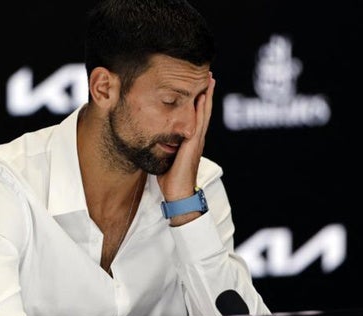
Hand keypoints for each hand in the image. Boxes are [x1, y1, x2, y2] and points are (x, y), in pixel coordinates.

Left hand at [157, 72, 214, 222]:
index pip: (195, 116)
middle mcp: (196, 138)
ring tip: (210, 79)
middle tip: (208, 75)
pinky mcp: (194, 144)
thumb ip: (163, 147)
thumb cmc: (171, 180)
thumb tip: (152, 140)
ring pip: (204, 113)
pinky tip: (203, 95)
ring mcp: (196, 140)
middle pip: (203, 110)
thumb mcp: (166, 158)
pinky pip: (199, 122)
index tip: (198, 85)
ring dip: (207, 95)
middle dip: (205, 92)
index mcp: (189, 141)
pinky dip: (202, 108)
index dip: (198, 101)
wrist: (178, 194)